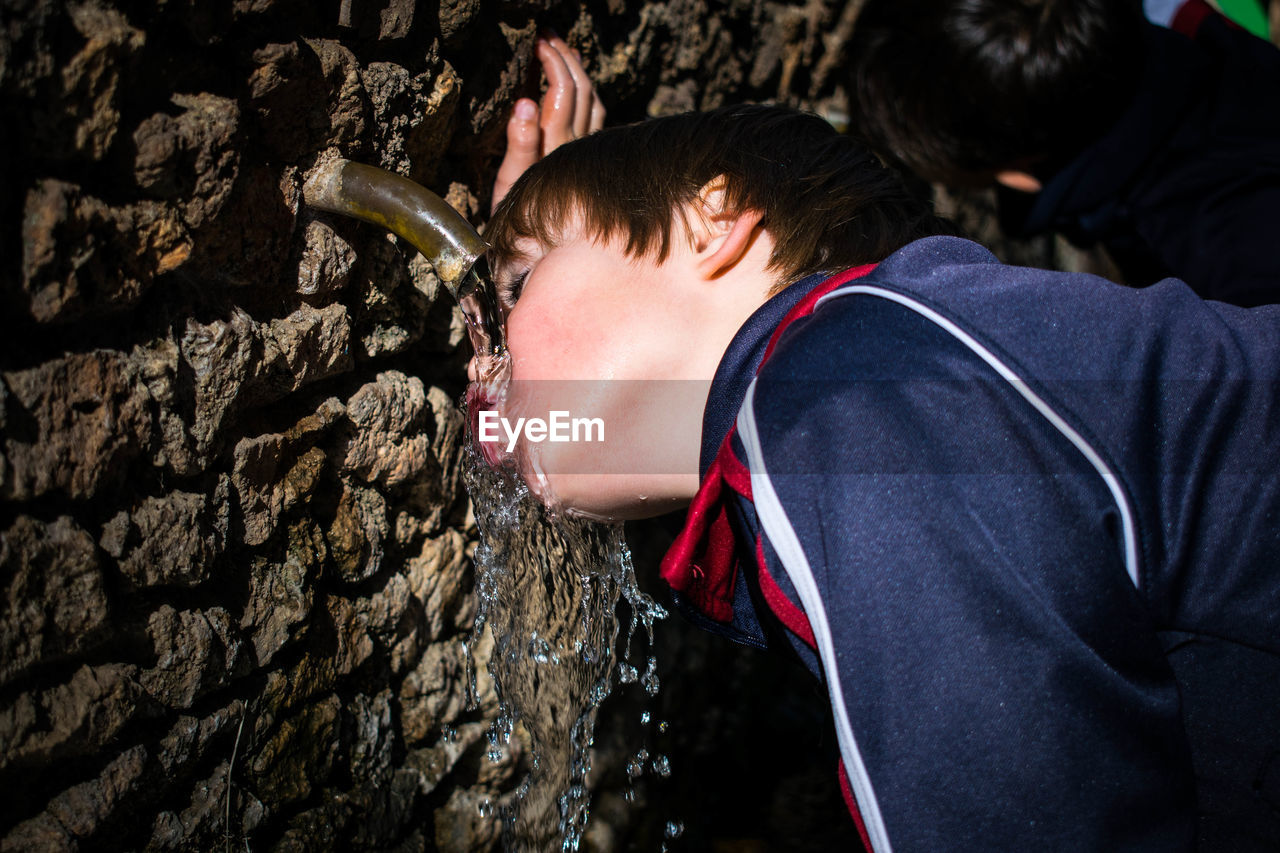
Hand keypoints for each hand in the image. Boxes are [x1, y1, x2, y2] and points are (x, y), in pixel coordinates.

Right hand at [491, 34, 605, 212]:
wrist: (533, 250)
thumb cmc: (514, 216)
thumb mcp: (510, 181)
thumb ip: (520, 142)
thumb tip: (526, 102)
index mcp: (557, 146)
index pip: (563, 92)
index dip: (553, 62)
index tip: (538, 41)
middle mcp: (577, 147)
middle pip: (583, 91)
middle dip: (566, 59)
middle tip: (548, 36)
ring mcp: (585, 153)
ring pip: (593, 102)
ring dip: (579, 73)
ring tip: (563, 52)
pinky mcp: (586, 159)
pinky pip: (594, 117)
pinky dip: (585, 93)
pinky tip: (575, 89)